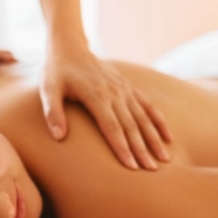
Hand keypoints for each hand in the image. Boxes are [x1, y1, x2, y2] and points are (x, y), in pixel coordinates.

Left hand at [39, 46, 172, 169]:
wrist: (70, 47)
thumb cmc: (56, 71)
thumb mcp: (48, 89)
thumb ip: (53, 113)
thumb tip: (59, 137)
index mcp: (96, 95)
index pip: (112, 127)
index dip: (122, 147)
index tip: (131, 167)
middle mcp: (114, 93)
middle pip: (131, 126)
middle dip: (142, 150)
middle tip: (151, 171)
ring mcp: (124, 89)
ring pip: (143, 118)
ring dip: (154, 139)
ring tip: (164, 159)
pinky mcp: (128, 87)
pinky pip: (148, 105)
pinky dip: (159, 121)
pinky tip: (168, 138)